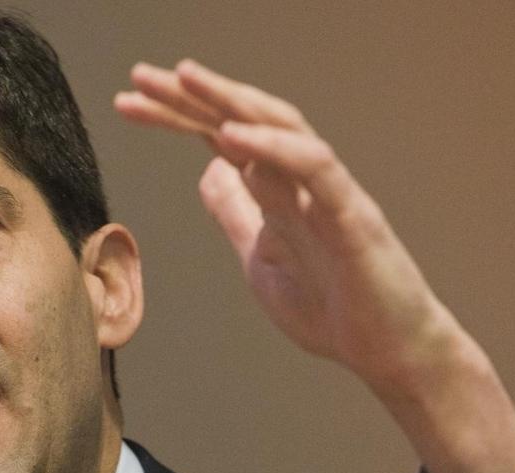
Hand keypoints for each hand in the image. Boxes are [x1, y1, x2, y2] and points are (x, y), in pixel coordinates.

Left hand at [114, 60, 514, 472]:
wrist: (388, 354)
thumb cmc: (331, 306)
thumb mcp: (259, 258)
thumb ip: (236, 213)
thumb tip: (210, 170)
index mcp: (276, 188)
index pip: (220, 136)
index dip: (175, 115)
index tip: (127, 102)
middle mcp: (302, 180)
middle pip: (243, 120)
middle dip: (190, 97)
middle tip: (139, 76)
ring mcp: (328, 195)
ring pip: (282, 127)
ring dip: (230, 101)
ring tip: (183, 79)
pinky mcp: (354, 219)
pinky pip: (316, 169)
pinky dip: (274, 148)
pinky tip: (232, 136)